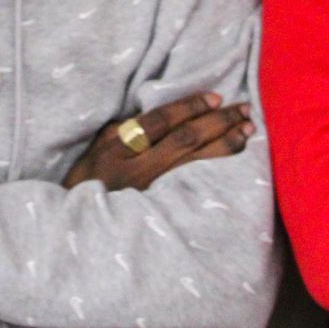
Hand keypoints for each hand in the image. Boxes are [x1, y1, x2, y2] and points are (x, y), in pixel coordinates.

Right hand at [64, 92, 252, 192]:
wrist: (80, 229)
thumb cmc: (86, 185)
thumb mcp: (95, 151)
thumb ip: (123, 130)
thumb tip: (158, 114)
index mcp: (116, 148)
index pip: (159, 121)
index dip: (189, 107)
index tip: (216, 98)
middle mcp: (136, 169)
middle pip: (185, 139)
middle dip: (218, 122)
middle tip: (244, 110)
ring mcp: (152, 192)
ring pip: (197, 163)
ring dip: (226, 144)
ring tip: (247, 130)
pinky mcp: (163, 210)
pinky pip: (196, 187)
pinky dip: (218, 171)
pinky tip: (236, 162)